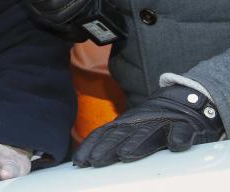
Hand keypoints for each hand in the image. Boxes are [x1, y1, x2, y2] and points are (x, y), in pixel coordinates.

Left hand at [74, 84, 222, 167]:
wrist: (181, 102)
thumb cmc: (150, 123)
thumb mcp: (129, 129)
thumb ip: (112, 140)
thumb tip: (86, 158)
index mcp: (124, 125)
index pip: (103, 135)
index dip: (91, 146)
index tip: (80, 161)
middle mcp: (139, 123)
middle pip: (120, 136)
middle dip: (106, 148)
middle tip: (95, 160)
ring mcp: (161, 123)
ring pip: (147, 134)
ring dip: (136, 144)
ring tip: (125, 153)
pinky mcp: (183, 126)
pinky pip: (181, 131)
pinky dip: (179, 137)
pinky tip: (176, 144)